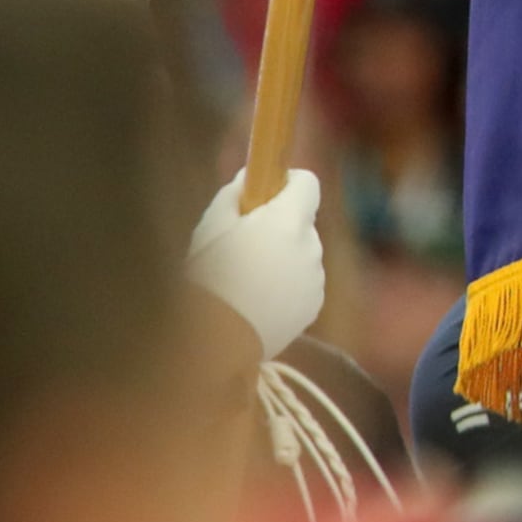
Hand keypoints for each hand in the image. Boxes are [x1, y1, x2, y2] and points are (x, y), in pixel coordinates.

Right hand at [187, 170, 325, 361]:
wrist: (212, 343)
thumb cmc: (206, 276)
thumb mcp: (210, 226)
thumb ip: (235, 194)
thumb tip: (250, 178)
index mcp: (290, 221)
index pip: (308, 183)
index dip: (287, 184)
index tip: (266, 193)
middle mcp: (312, 246)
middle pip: (302, 222)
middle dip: (278, 227)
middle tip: (241, 246)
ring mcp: (316, 279)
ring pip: (301, 255)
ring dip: (282, 259)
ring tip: (242, 282)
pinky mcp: (313, 307)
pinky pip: (301, 285)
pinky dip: (284, 287)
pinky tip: (252, 303)